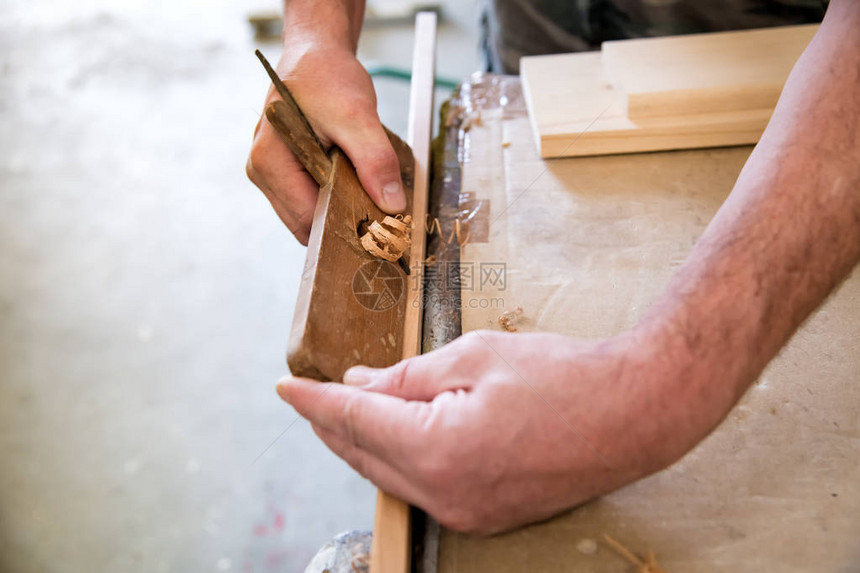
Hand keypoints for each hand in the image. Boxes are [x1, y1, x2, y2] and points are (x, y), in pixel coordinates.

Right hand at [246, 43, 404, 244]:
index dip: (343, 228)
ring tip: (368, 199)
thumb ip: (374, 160)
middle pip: (305, 222)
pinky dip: (334, 200)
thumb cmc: (326, 76)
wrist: (316, 53)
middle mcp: (261, 171)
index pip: (306, 219)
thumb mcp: (357, 116)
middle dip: (342, 224)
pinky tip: (355, 188)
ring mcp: (270, 173)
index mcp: (268, 161)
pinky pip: (310, 199)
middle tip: (380, 220)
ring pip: (308, 214)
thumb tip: (392, 205)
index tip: (379, 234)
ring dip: (339, 212)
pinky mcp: (284, 171)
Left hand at [276, 329, 731, 533]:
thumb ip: (406, 377)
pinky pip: (420, 487)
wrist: (634, 413)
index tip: (285, 386)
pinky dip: (397, 458)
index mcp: (438, 450)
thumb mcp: (474, 357)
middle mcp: (445, 495)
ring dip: (363, 442)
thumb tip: (359, 385)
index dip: (314, 400)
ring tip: (343, 411)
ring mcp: (466, 513)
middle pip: (364, 455)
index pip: (354, 421)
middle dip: (332, 423)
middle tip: (310, 394)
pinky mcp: (485, 516)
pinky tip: (394, 434)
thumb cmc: (561, 375)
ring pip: (389, 475)